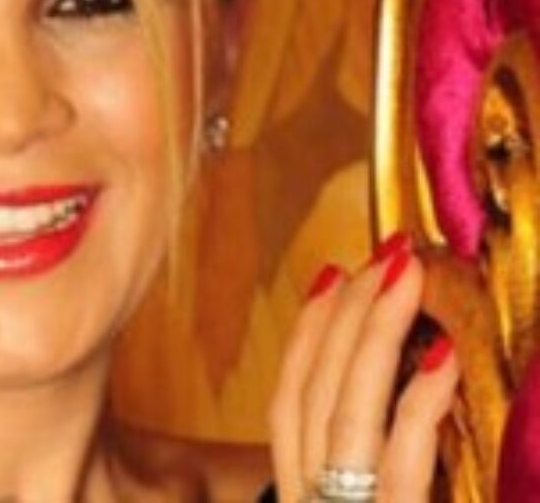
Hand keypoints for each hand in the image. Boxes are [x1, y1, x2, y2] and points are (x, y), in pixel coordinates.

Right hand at [268, 233, 459, 501]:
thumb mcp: (365, 500)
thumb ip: (375, 462)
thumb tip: (413, 372)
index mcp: (304, 494)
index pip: (289, 401)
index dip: (307, 332)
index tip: (332, 274)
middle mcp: (310, 500)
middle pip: (313, 392)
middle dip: (345, 312)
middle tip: (384, 255)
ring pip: (344, 410)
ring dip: (375, 332)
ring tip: (406, 275)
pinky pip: (403, 461)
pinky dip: (419, 403)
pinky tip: (445, 357)